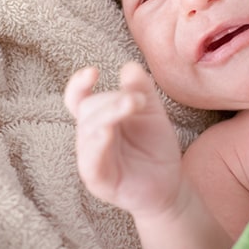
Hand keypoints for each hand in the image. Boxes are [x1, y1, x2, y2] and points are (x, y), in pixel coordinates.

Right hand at [64, 62, 182, 218]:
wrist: (170, 182)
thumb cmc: (154, 147)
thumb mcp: (151, 113)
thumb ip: (141, 90)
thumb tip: (130, 66)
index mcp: (100, 118)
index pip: (79, 99)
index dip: (78, 85)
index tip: (92, 72)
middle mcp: (91, 138)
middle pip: (88, 111)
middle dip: (111, 100)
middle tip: (138, 98)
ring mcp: (93, 160)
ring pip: (88, 133)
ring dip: (107, 116)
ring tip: (129, 104)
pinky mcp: (100, 181)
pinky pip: (91, 163)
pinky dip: (96, 147)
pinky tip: (107, 132)